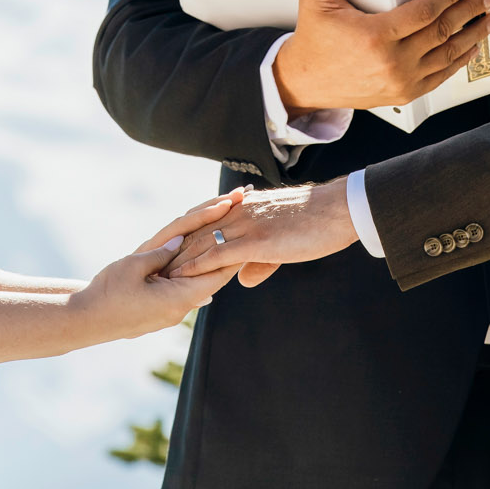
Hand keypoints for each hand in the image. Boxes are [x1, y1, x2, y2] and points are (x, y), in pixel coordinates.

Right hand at [67, 191, 243, 341]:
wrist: (85, 320)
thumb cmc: (107, 293)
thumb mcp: (133, 266)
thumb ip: (161, 253)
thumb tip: (181, 241)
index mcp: (178, 297)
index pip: (217, 272)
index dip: (234, 251)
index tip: (248, 230)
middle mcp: (180, 305)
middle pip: (211, 272)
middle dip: (225, 246)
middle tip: (237, 219)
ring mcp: (172, 308)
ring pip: (199, 278)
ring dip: (212, 256)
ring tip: (224, 236)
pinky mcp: (162, 306)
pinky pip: (185, 285)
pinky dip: (195, 268)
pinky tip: (207, 259)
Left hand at [165, 180, 359, 287]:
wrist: (338, 210)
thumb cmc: (318, 223)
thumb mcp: (284, 241)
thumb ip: (260, 260)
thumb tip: (242, 279)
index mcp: (245, 209)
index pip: (206, 224)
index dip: (184, 242)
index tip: (166, 258)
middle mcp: (239, 213)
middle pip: (196, 233)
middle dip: (173, 253)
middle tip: (151, 271)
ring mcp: (246, 226)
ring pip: (201, 243)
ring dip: (177, 262)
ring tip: (156, 278)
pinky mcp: (256, 240)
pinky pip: (218, 254)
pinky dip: (197, 267)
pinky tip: (181, 278)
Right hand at [274, 0, 489, 115]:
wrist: (306, 82)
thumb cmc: (314, 41)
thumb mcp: (314, 2)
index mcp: (376, 36)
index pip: (423, 12)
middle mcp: (393, 62)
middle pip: (442, 32)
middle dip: (469, 12)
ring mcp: (401, 81)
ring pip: (447, 56)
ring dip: (472, 36)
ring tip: (489, 19)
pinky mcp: (404, 93)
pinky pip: (440, 77)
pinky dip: (459, 62)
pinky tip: (471, 48)